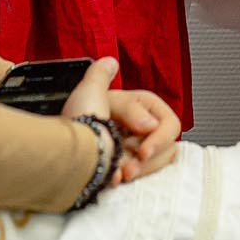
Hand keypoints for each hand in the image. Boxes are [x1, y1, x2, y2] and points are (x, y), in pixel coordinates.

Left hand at [63, 58, 180, 183]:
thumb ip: (101, 74)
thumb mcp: (92, 91)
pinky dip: (130, 174)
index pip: (169, 123)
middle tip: (138, 157)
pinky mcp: (126, 170)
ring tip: (125, 170)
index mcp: (134, 109)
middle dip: (152, 152)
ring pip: (158, 160)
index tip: (145, 149)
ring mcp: (132, 152)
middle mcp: (136, 129)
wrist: (70, 158)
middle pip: (167, 143)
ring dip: (144, 167)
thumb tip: (111, 63)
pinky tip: (117, 175)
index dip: (160, 136)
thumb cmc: (82, 124)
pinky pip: (144, 175)